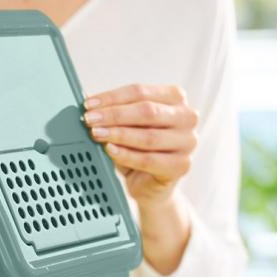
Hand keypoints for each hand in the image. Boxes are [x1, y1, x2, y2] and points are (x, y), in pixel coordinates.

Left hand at [82, 84, 197, 209]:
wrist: (150, 184)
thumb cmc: (139, 150)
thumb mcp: (128, 126)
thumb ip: (115, 113)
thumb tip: (89, 101)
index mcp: (176, 98)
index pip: (141, 92)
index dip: (112, 97)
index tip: (89, 104)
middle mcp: (186, 117)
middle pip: (146, 111)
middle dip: (114, 115)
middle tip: (90, 119)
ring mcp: (187, 142)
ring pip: (148, 136)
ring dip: (118, 134)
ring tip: (96, 134)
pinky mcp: (181, 165)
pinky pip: (148, 160)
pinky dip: (126, 154)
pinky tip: (110, 149)